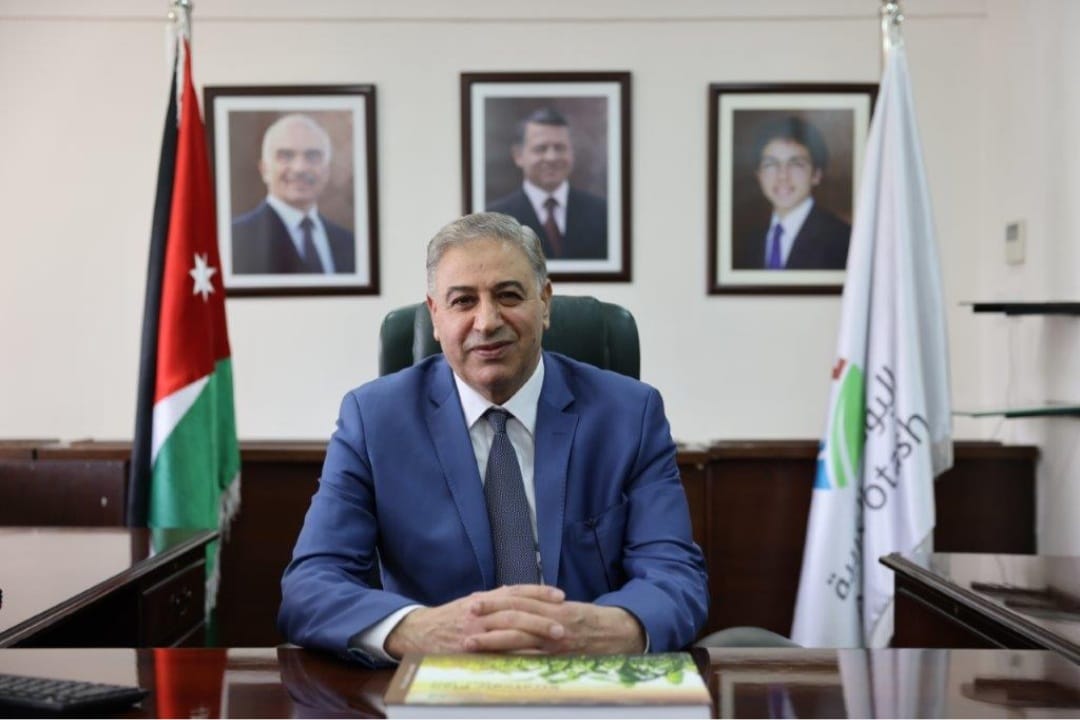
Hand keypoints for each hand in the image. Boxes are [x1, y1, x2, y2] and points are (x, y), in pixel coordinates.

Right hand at [384, 584, 565, 658]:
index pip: (516, 592)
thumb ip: (493, 598)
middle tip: (564, 624)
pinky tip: (533, 659)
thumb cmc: (448, 618)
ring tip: (555, 640)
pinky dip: (516, 655)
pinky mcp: (470, 651)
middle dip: (542, 617)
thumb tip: (513, 590)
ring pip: (509, 630)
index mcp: (483, 599)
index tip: (560, 595)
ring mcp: (475, 632)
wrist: (418, 632)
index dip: (539, 592)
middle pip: (516, 611)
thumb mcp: (470, 602)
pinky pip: (497, 653)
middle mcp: (481, 612)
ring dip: (534, 635)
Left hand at [467, 597, 645, 654]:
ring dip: (492, 640)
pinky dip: (513, 660)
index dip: (495, 600)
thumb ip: (542, 607)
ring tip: (471, 642)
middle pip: (515, 616)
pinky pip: (534, 660)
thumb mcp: (566, 609)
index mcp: (553, 606)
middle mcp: (553, 621)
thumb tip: (513, 601)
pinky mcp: (560, 659)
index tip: (474, 600)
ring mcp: (556, 642)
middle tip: (465, 616)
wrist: (620, 635)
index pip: (518, 600)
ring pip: (520, 638)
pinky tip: (495, 663)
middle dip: (488, 617)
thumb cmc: (591, 622)